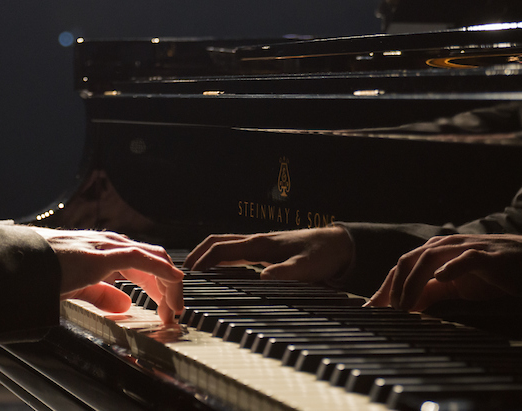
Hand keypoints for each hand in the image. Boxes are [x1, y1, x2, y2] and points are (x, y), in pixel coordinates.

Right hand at [33, 228, 184, 325]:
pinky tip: (173, 280)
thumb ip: (100, 296)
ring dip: (168, 282)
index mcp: (102, 251)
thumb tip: (126, 305)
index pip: (142, 262)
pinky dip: (161, 269)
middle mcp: (107, 244)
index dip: (158, 284)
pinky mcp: (100, 254)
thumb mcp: (75, 288)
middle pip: (151, 259)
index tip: (165, 307)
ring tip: (174, 306)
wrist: (16, 263)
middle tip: (173, 310)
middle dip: (167, 286)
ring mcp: (105, 245)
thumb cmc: (39, 273)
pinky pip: (141, 258)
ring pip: (152, 257)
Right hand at [184, 227, 353, 281]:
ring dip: (207, 255)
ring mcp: (260, 244)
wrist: (338, 244)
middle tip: (183, 272)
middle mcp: (256, 241)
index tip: (188, 274)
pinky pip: (235, 251)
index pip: (221, 249)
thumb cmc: (322, 255)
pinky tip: (219, 271)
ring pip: (225, 244)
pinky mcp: (265, 250)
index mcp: (260, 244)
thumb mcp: (306, 267)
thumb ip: (286, 273)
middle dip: (197, 254)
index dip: (202, 261)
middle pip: (217, 242)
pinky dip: (220, 258)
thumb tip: (262, 279)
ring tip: (195, 272)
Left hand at [367, 233, 521, 312]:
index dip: (386, 287)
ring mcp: (465, 249)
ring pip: (430, 258)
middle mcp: (446, 248)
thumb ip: (433, 294)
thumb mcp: (458, 288)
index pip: (402, 267)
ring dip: (414, 281)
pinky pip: (466, 258)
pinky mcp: (486, 256)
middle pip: (409, 260)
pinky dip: (451, 267)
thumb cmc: (493, 276)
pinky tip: (441, 278)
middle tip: (389, 312)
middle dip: (394, 286)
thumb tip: (408, 310)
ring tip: (406, 305)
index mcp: (436, 255)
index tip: (371, 309)